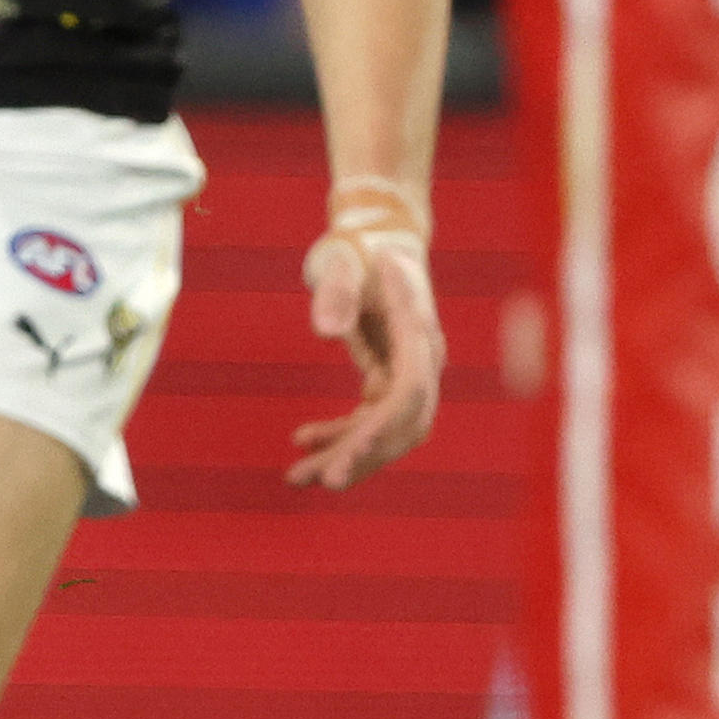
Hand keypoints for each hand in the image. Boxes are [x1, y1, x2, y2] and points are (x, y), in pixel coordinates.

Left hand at [290, 213, 444, 489]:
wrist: (375, 239)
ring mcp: (409, 372)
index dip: (385, 425)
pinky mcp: (389, 377)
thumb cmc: (358, 246)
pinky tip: (303, 440)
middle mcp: (423, 360)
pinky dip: (340, 433)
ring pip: (384, 430)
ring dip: (346, 454)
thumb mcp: (341, 260)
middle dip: (364, 454)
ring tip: (296, 476)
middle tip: (322, 479)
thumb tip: (325, 331)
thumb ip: (337, 290)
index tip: (356, 449)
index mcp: (418, 332)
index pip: (410, 390)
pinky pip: (370, 419)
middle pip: (402, 423)